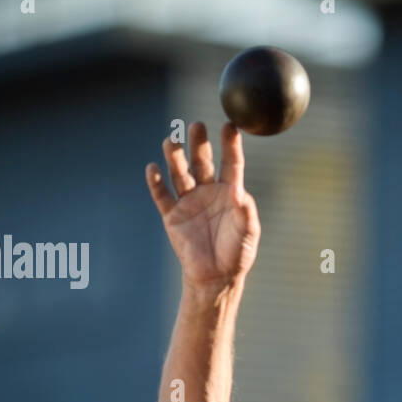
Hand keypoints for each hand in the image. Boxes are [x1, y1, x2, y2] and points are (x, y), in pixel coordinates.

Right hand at [146, 121, 260, 290]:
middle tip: (196, 125)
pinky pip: (162, 196)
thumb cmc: (237, 253)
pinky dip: (156, 182)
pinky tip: (153, 168)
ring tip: (171, 140)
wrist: (216, 276)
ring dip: (175, 157)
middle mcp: (208, 192)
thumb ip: (245, 211)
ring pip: (180, 174)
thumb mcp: (248, 232)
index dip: (230, 145)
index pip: (231, 163)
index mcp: (229, 192)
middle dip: (198, 144)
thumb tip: (239, 191)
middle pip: (202, 162)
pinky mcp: (172, 216)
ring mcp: (189, 202)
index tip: (229, 125)